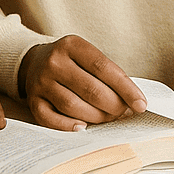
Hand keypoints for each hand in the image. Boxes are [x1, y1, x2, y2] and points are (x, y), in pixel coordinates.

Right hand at [18, 35, 146, 129]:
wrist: (34, 61)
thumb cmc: (72, 62)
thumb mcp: (87, 56)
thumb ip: (108, 75)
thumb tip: (133, 103)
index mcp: (72, 45)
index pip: (104, 68)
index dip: (126, 88)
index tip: (141, 104)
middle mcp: (54, 62)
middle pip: (90, 89)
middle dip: (113, 106)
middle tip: (123, 113)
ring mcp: (40, 81)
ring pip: (73, 106)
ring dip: (96, 117)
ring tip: (108, 119)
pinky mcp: (32, 100)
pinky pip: (50, 119)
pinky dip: (68, 126)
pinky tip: (83, 127)